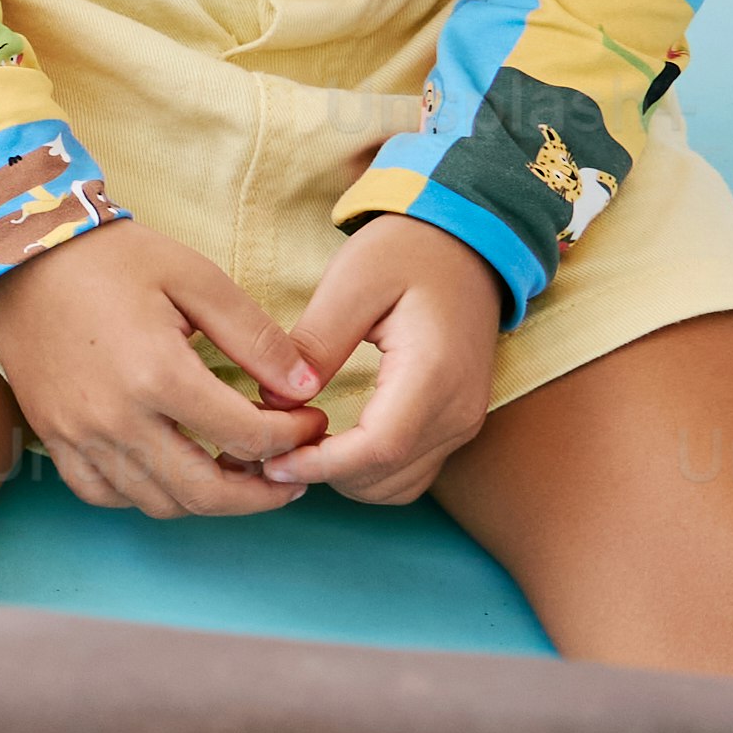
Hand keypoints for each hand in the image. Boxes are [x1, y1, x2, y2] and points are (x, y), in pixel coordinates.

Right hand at [0, 218, 329, 519]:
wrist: (23, 252)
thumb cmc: (113, 258)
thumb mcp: (196, 278)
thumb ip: (255, 337)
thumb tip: (306, 388)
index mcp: (158, 374)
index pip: (247, 437)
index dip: (293, 437)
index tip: (310, 421)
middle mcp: (116, 417)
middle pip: (206, 492)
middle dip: (262, 493)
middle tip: (291, 475)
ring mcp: (78, 433)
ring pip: (158, 503)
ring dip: (208, 500)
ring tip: (236, 472)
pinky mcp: (52, 436)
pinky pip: (104, 495)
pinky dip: (145, 496)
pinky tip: (170, 471)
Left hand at [258, 216, 501, 505]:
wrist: (467, 246)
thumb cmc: (407, 252)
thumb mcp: (352, 281)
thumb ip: (315, 343)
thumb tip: (276, 401)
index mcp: (434, 373)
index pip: (378, 448)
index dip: (321, 465)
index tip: (270, 460)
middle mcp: (458, 409)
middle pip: (386, 476)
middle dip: (323, 475)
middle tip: (265, 451)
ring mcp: (464, 421)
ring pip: (399, 486)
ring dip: (344, 479)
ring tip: (293, 448)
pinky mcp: (457, 423)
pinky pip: (412, 472)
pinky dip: (369, 473)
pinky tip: (331, 445)